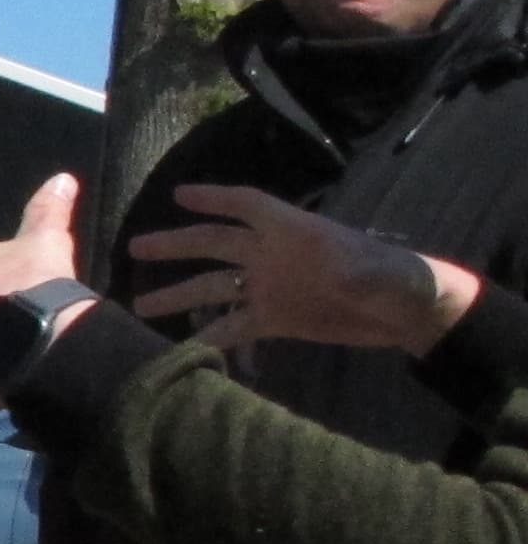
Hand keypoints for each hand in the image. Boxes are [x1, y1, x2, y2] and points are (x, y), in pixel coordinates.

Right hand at [127, 184, 481, 355]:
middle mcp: (273, 256)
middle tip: (136, 249)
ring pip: (215, 288)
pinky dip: (208, 336)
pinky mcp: (276, 319)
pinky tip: (180, 348)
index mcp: (294, 232)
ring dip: (179, 296)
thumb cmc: (398, 281)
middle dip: (176, 245)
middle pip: (216, 244)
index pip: (247, 206)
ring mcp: (270, 288)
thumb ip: (360, 271)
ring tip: (139, 306)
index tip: (178, 196)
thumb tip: (342, 275)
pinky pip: (233, 326)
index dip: (214, 199)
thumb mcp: (381, 271)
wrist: (407, 314)